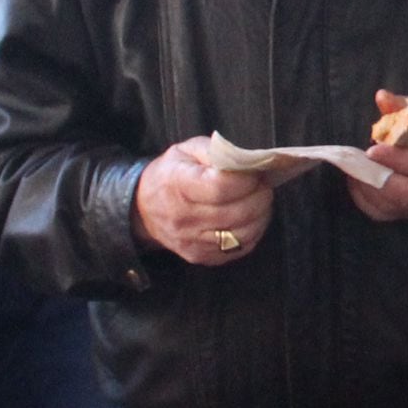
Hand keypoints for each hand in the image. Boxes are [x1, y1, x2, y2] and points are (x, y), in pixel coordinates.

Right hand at [132, 138, 275, 265]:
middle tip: (264, 185)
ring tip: (260, 200)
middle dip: (260, 196)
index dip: (247, 180)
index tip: (255, 172)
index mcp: (178, 185)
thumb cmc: (171, 175)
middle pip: (238, 212)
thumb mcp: (186, 151)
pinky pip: (240, 248)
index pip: (221, 187)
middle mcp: (183, 217)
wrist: (143, 210)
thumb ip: (217, 151)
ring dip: (261, 215)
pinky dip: (252, 232)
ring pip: (243, 233)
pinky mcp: (201, 257)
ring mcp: (192, 242)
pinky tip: (250, 218)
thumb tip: (249, 161)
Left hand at [348, 90, 407, 222]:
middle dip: (378, 177)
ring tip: (356, 165)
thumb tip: (382, 97)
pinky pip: (383, 214)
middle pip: (407, 194)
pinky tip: (358, 180)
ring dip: (368, 187)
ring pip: (391, 207)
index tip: (373, 150)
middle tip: (359, 158)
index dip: (398, 160)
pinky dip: (365, 198)